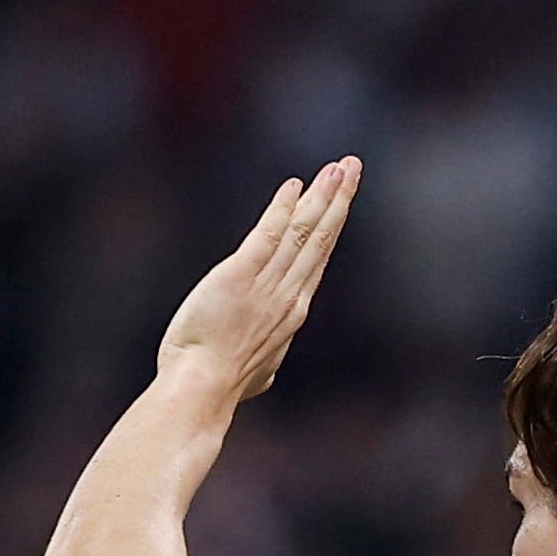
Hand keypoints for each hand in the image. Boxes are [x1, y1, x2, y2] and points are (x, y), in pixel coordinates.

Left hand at [157, 157, 360, 403]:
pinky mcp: (240, 276)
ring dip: (323, 197)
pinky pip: (267, 237)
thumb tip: (267, 365)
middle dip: (339, 199)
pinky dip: (282, 210)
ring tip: (339, 167)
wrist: (204, 389)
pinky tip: (295, 186)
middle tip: (352, 166)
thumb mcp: (256, 371)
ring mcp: (268, 285)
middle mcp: (289, 294)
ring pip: (303, 233)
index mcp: (292, 311)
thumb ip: (266, 354)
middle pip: (320, 238)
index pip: (315, 258)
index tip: (340, 196)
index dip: (330, 224)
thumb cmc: (221, 385)